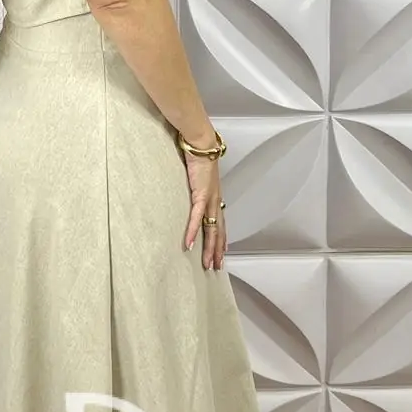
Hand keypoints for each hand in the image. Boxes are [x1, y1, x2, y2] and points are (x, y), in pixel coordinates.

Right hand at [182, 149, 226, 269]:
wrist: (201, 144)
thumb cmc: (199, 155)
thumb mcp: (198, 175)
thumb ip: (196, 185)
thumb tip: (190, 188)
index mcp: (214, 196)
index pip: (220, 223)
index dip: (222, 239)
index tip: (222, 252)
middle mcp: (215, 200)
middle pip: (219, 231)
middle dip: (218, 251)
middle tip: (217, 267)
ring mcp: (209, 199)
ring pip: (211, 229)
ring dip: (209, 248)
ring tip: (207, 263)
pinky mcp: (200, 195)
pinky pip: (196, 218)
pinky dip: (192, 232)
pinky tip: (189, 244)